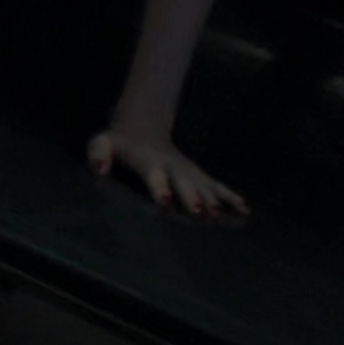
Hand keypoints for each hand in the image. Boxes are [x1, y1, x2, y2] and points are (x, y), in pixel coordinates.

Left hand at [87, 119, 247, 222]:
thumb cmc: (119, 143)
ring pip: (203, 186)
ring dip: (215, 201)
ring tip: (224, 216)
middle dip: (192, 198)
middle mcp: (172, 167)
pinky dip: (230, 197)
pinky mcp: (197, 174)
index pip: (154, 175)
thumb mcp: (103, 142)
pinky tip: (244, 209)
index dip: (160, 187)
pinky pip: (216, 185)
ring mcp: (187, 171)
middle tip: (201, 213)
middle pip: (184, 183)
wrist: (142, 128)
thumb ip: (99, 152)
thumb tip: (99, 168)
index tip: (165, 201)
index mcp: (148, 161)